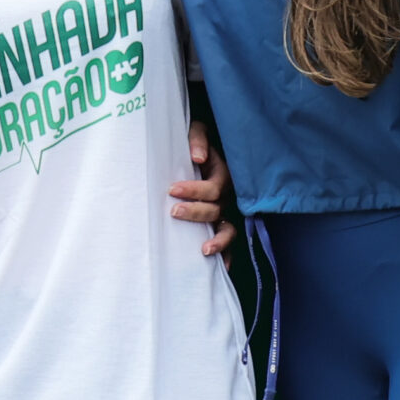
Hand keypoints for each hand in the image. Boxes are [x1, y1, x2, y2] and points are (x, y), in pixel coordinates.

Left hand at [169, 121, 236, 258]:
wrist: (202, 145)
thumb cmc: (196, 140)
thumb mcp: (198, 130)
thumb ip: (198, 139)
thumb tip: (197, 157)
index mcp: (223, 174)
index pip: (213, 188)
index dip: (195, 190)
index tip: (172, 189)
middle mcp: (227, 195)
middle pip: (216, 209)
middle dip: (196, 212)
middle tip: (174, 211)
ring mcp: (225, 210)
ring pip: (227, 229)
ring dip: (218, 240)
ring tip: (204, 249)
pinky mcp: (220, 220)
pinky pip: (227, 239)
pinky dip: (226, 254)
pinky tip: (221, 268)